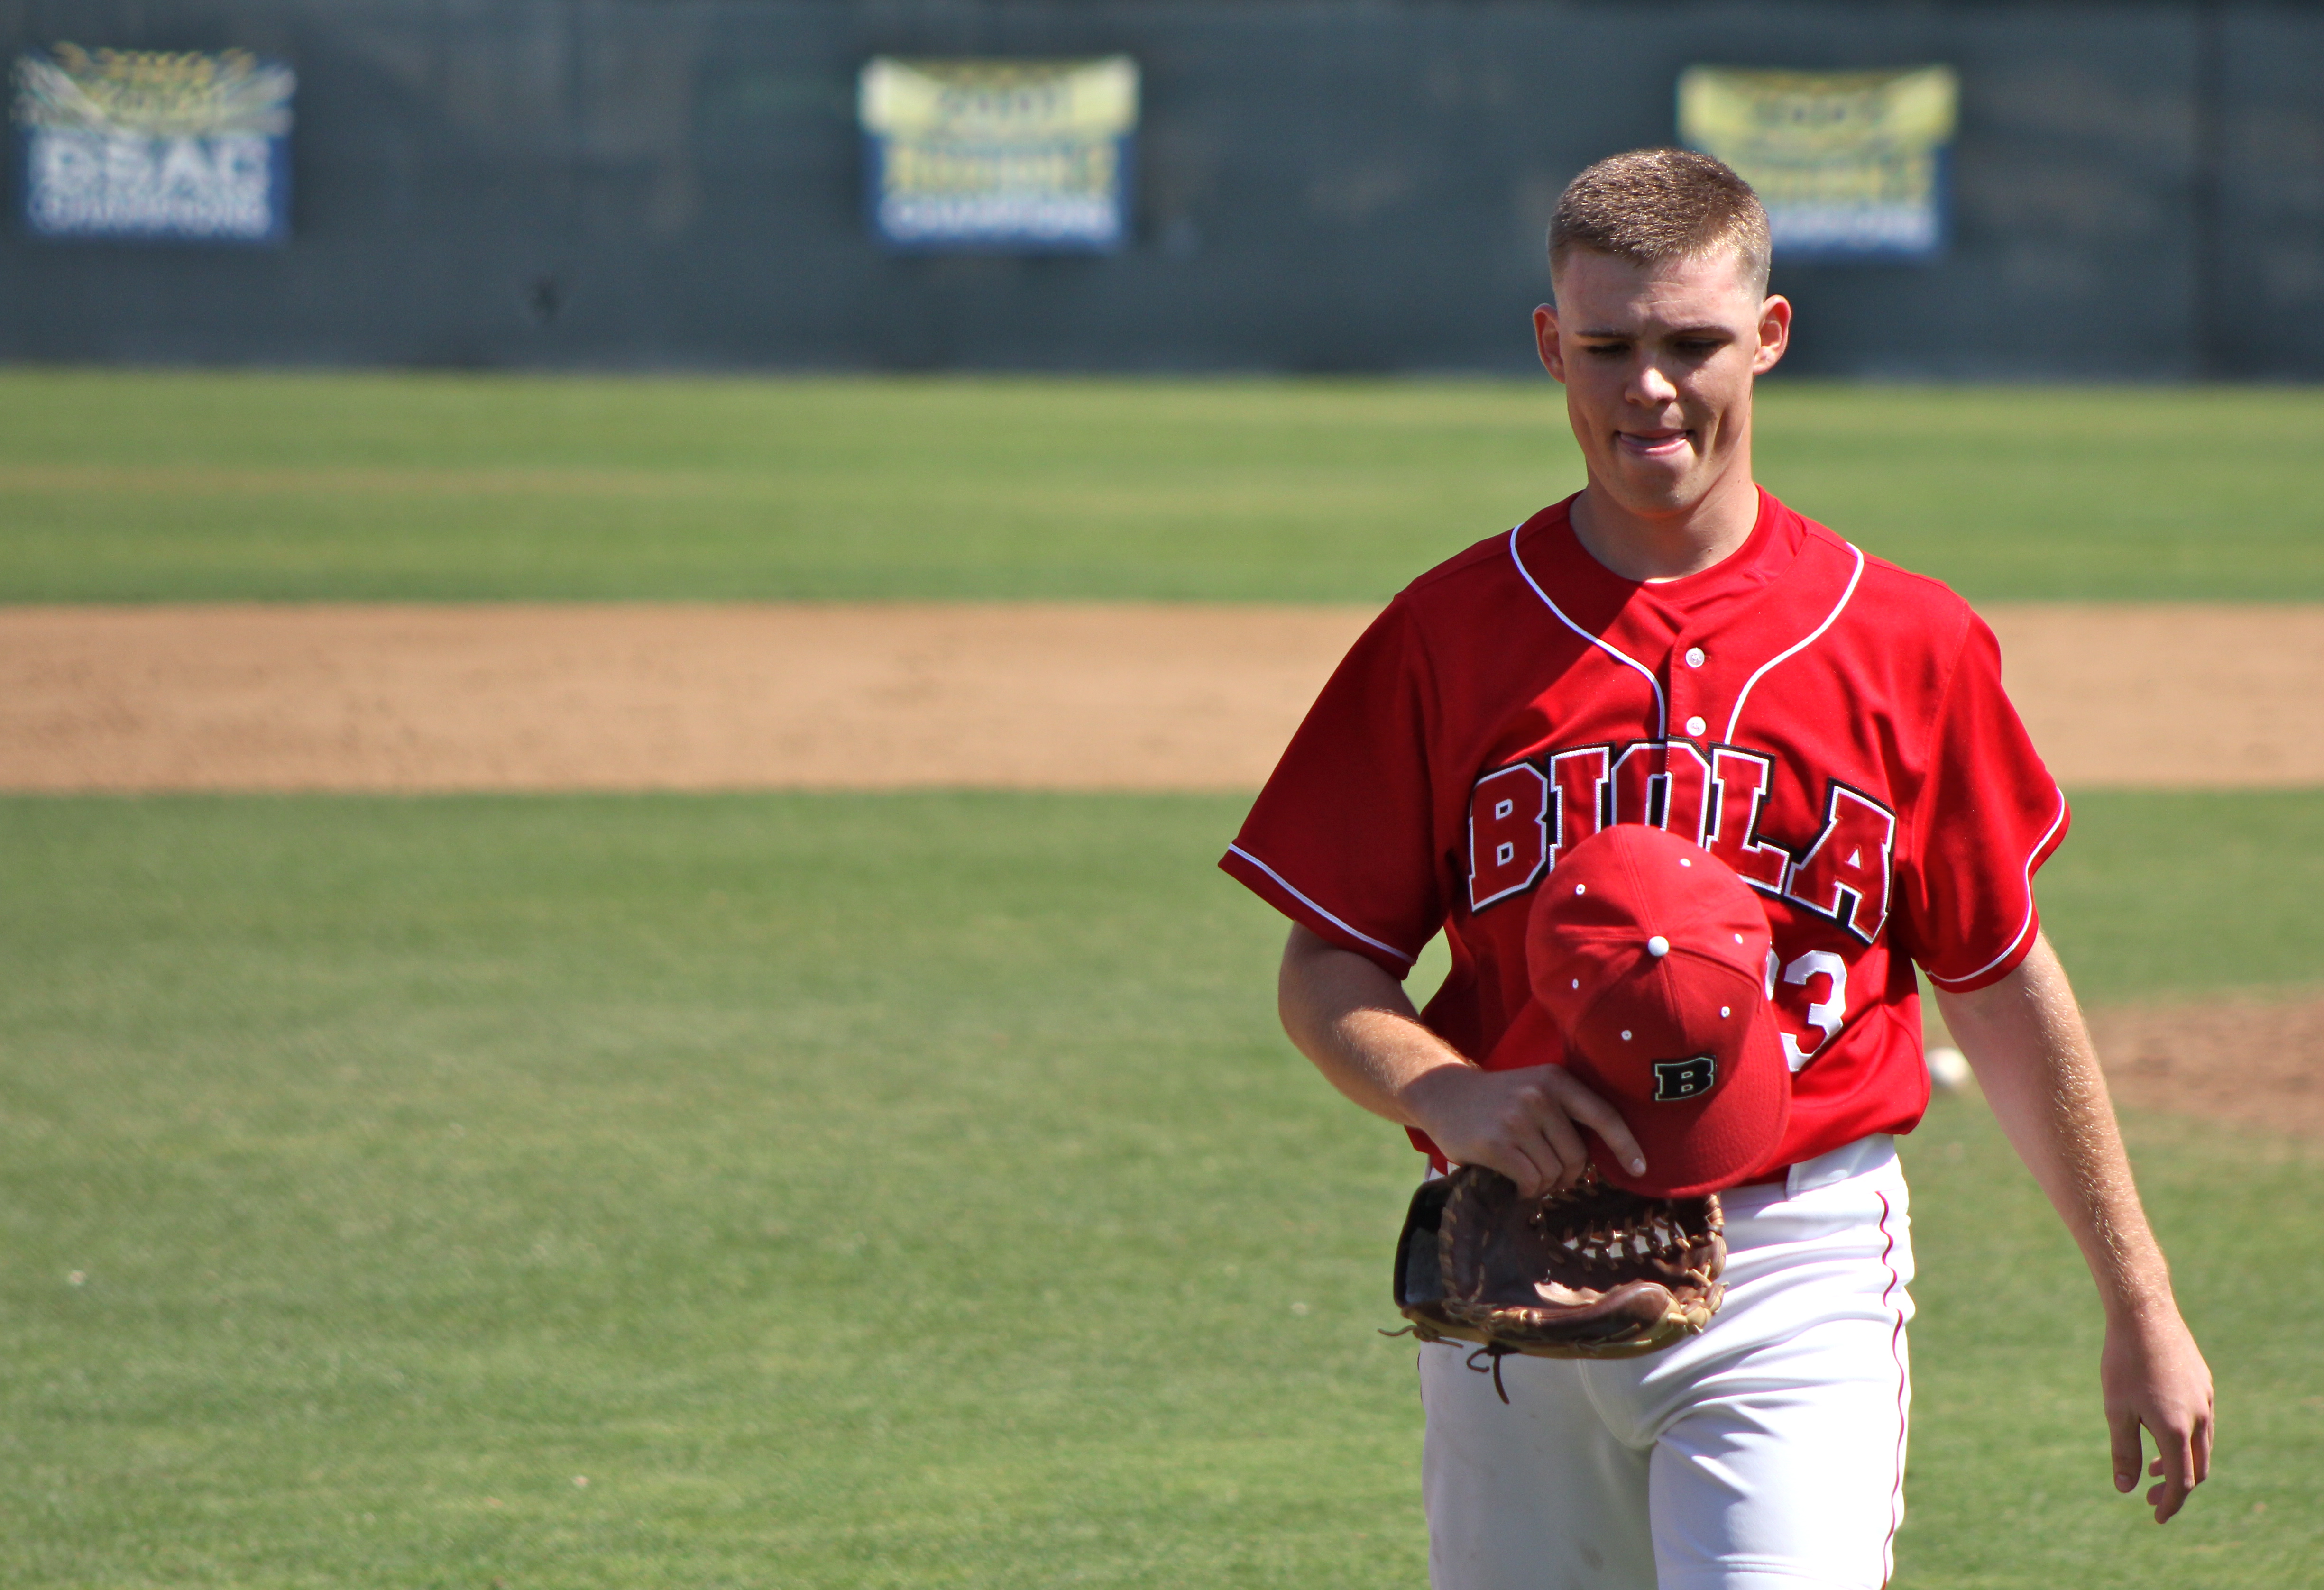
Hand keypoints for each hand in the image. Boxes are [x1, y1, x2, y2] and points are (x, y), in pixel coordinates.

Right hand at [1401, 1063, 1645, 1196]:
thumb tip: (1605, 1158)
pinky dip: (1526, 1191)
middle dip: (1566, 1175)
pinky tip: (1513, 1183)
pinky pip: (1530, 1181)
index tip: (1641, 1168)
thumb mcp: (1535, 1090)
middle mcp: (1539, 1095)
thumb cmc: (1498, 1101)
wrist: (1442, 1093)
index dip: (1626, 1144)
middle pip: (1576, 1156)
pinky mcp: (1495, 1143)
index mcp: (1556, 1080)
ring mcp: (1516, 1118)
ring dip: (1542, 1185)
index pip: (1603, 1115)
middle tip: (1546, 1175)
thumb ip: (1566, 1114)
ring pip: (1552, 1173)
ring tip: (1524, 1175)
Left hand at [2101, 1305, 2213, 1522]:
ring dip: (2179, 1462)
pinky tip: (2161, 1430)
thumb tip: (2125, 1488)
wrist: (2144, 1312)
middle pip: (2197, 1467)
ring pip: (2201, 1444)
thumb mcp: (2116, 1409)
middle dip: (2175, 1487)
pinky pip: (2201, 1422)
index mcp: (2176, 1429)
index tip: (2156, 1517)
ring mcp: (2205, 1399)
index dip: (2169, 1503)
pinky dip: (2185, 1438)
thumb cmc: (2123, 1361)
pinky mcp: (2203, 1382)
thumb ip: (2123, 1450)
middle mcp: (2199, 1417)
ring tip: (2150, 1466)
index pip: (2181, 1482)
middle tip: (2150, 1497)